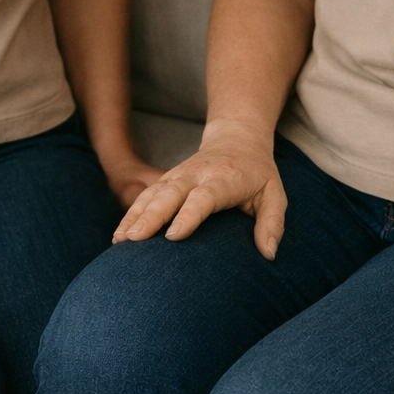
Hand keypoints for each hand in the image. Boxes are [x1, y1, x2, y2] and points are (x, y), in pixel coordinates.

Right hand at [111, 120, 286, 259]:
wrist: (237, 138)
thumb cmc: (258, 173)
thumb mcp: (274, 195)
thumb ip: (272, 223)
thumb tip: (268, 255)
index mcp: (224, 179)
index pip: (204, 197)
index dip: (189, 215)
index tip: (173, 235)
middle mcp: (196, 175)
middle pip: (170, 194)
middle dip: (151, 216)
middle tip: (134, 240)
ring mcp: (178, 176)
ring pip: (153, 194)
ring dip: (135, 215)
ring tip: (120, 241)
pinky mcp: (167, 180)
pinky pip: (145, 196)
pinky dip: (131, 213)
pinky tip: (119, 236)